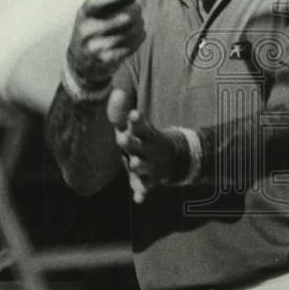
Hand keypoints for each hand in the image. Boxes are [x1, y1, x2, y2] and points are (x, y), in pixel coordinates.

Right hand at [66, 0, 144, 86]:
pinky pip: (131, 46)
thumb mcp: (98, 10)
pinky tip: (136, 36)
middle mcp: (87, 29)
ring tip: (138, 24)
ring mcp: (95, 46)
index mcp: (85, 12)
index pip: (97, 1)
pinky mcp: (105, 59)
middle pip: (124, 16)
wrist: (81, 58)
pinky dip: (138, 39)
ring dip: (139, 26)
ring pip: (130, 32)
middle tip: (137, 9)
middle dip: (136, 11)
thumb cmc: (95, 26)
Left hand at [107, 89, 187, 203]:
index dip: (136, 121)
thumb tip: (115, 91)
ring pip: (143, 167)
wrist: (173, 158)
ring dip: (138, 165)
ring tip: (133, 164)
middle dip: (131, 143)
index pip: (141, 127)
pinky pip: (145, 187)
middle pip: (139, 146)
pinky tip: (139, 199)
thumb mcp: (137, 127)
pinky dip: (142, 193)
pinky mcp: (150, 181)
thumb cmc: (145, 140)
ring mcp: (151, 166)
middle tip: (120, 138)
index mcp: (145, 135)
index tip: (133, 114)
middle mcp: (149, 150)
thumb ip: (122, 112)